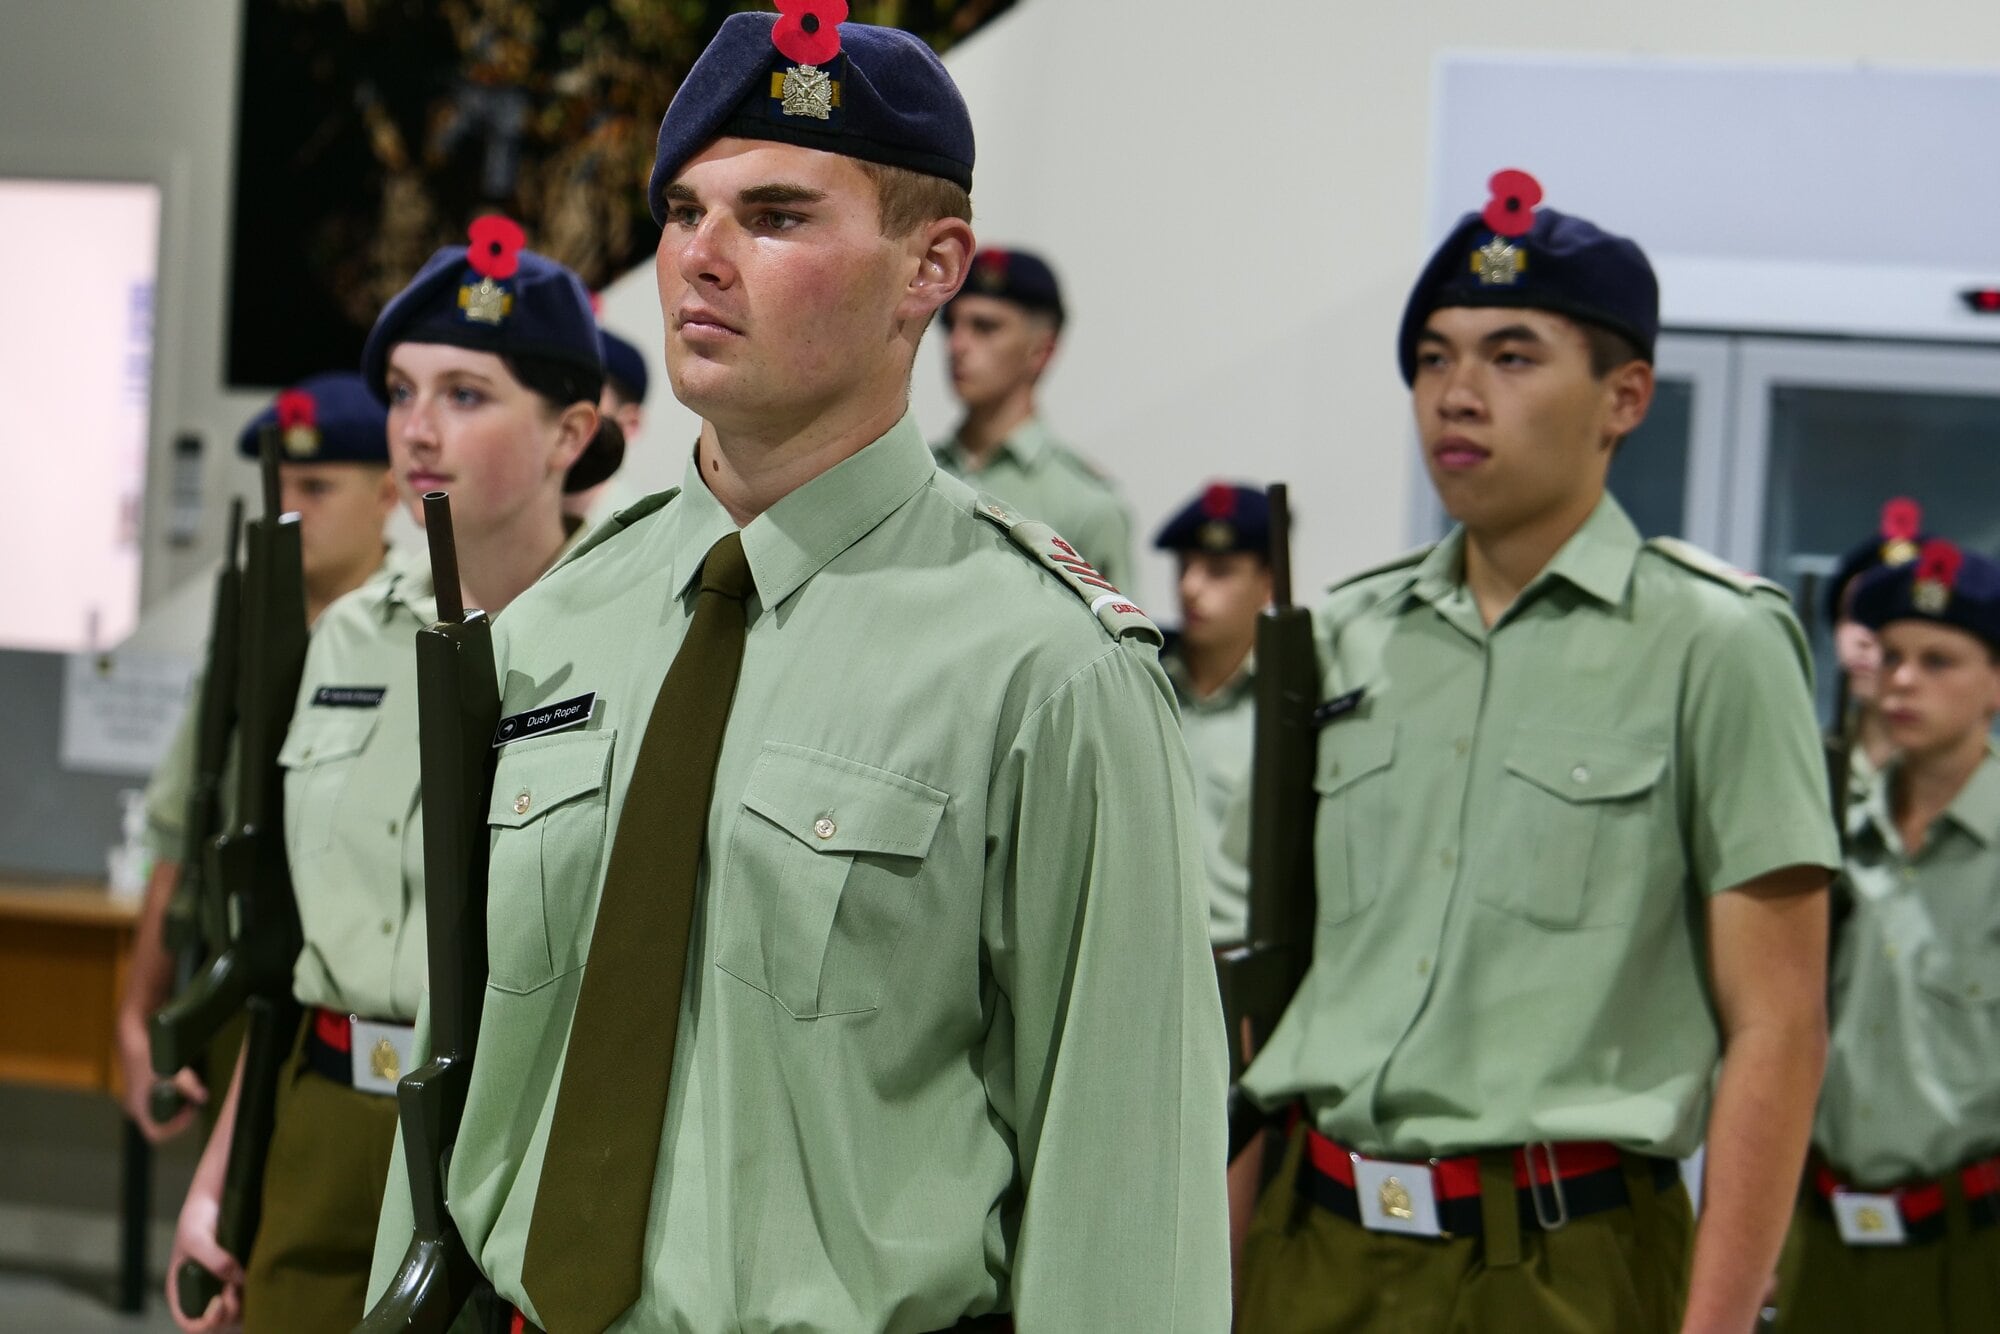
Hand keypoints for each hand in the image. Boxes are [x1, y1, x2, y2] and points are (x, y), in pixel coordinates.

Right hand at [117, 1011, 205, 1143]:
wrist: (131, 1035)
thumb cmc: (147, 1055)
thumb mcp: (170, 1071)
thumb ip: (187, 1086)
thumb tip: (203, 1098)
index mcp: (138, 1108)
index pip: (156, 1134)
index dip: (176, 1129)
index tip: (190, 1112)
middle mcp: (135, 1107)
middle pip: (159, 1123)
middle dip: (178, 1115)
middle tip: (192, 1101)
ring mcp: (136, 1098)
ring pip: (159, 1111)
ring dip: (176, 1104)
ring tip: (188, 1089)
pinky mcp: (140, 1088)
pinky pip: (158, 1099)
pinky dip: (171, 1094)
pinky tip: (179, 1079)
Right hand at [167, 1176, 242, 1332]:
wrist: (219, 1195)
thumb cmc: (199, 1216)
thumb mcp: (197, 1237)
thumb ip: (214, 1260)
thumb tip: (238, 1280)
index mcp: (182, 1290)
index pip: (189, 1323)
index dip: (205, 1322)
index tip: (219, 1302)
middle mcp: (202, 1293)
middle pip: (216, 1323)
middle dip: (228, 1313)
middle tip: (235, 1290)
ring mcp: (222, 1286)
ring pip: (235, 1314)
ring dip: (243, 1305)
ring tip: (247, 1282)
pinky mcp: (241, 1276)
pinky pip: (249, 1297)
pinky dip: (255, 1295)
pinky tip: (258, 1279)